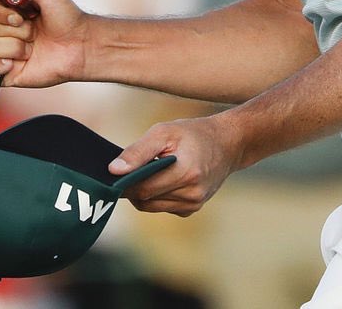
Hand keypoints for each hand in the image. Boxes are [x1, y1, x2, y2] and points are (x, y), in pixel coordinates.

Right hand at [0, 0, 90, 87]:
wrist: (81, 44)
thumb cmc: (64, 14)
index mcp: (3, 7)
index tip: (13, 1)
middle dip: (9, 23)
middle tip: (29, 22)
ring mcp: (0, 50)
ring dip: (15, 45)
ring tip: (33, 45)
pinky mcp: (2, 72)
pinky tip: (12, 64)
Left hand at [108, 115, 243, 216]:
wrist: (227, 143)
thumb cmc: (193, 134)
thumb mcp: (164, 132)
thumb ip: (137, 151)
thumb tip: (114, 170)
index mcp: (186, 173)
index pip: (143, 189)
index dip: (125, 183)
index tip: (114, 173)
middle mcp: (192, 194)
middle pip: (146, 200)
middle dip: (133, 187)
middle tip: (129, 169)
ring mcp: (194, 204)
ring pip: (152, 206)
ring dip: (145, 192)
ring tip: (148, 170)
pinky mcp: (192, 208)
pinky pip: (163, 207)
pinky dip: (157, 195)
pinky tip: (163, 178)